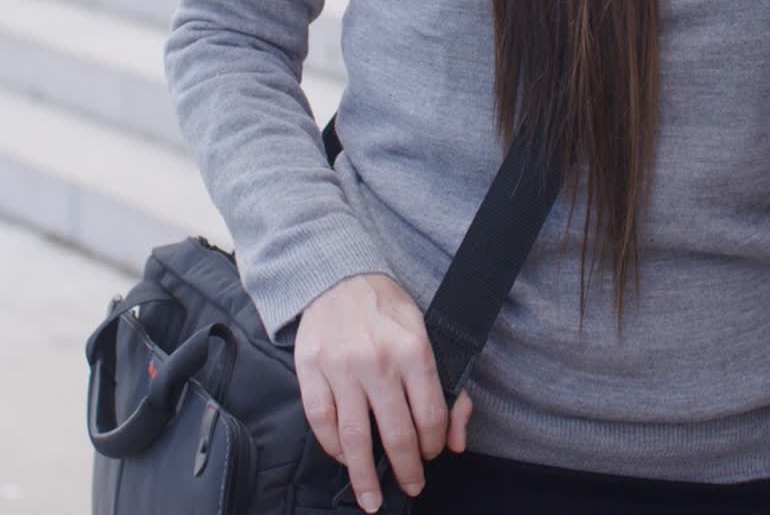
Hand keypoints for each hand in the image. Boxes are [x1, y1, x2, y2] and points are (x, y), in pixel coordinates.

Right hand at [295, 272, 474, 510]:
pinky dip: (334, 449)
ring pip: (356, 439)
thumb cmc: (387, 309)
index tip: (433, 453)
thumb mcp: (427, 333)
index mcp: (414, 350)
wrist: (340, 276)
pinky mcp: (312, 372)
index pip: (431, 416)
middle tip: (411, 485)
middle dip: (407, 470)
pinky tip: (345, 458)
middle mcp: (379, 361)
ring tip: (372, 498)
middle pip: (396, 434)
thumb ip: (448, 388)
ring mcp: (342, 368)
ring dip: (366, 477)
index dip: (435, 444)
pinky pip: (323, 424)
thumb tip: (457, 441)